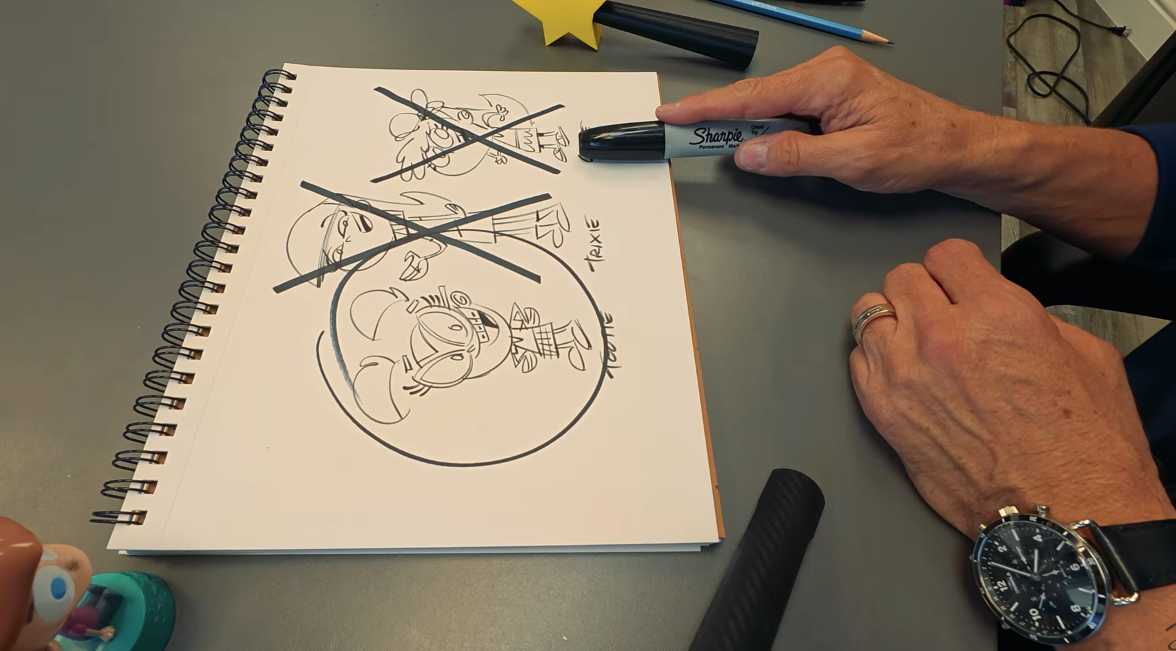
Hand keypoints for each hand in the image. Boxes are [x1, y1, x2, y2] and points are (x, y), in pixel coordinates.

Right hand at [656, 47, 995, 192]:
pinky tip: (753, 144)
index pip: (753, 97)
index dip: (707, 108)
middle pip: (754, 98)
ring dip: (741, 128)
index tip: (673, 115)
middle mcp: (824, 73)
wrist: (955, 145)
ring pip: (768, 106)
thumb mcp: (853, 161)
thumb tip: (749, 153)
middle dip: (713, 117)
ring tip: (709, 144)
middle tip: (677, 134)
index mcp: (827, 80)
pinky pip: (785, 110)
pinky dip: (763, 128)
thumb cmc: (917, 148)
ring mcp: (826, 83)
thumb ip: (796, 156)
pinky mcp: (830, 97)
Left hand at [848, 239, 1173, 535]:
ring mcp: (904, 375)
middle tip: (940, 312)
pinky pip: (857, 361)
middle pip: (901, 277)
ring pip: (868, 313)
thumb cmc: (1086, 448)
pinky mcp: (882, 413)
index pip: (946, 254)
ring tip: (914, 341)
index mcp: (998, 313)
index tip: (960, 281)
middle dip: (923, 291)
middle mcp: (943, 337)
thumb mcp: (1085, 354)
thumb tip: (995, 306)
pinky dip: (875, 360)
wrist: (1066, 516)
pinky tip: (901, 373)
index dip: (957, 268)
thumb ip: (1029, 316)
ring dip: (892, 322)